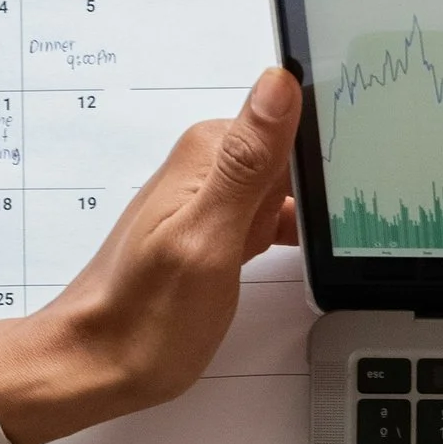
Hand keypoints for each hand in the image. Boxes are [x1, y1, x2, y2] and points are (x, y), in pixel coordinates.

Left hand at [0, 68, 303, 443]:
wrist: (100, 363)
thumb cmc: (149, 315)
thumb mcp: (210, 236)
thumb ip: (248, 162)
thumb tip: (280, 81)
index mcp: (208, 152)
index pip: (291, 121)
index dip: (325, 154)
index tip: (343, 194)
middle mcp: (206, 166)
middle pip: (289, 153)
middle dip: (316, 189)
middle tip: (323, 238)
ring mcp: (209, 201)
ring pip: (281, 188)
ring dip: (304, 215)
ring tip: (317, 251)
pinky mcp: (212, 233)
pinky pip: (265, 217)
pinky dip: (287, 234)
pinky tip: (302, 255)